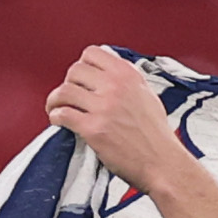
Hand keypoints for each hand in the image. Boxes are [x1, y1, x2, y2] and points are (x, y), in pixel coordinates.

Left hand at [46, 45, 188, 194]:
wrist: (162, 163)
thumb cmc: (156, 136)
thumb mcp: (147, 96)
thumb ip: (127, 81)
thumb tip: (108, 73)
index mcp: (128, 75)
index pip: (92, 54)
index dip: (82, 66)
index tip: (81, 79)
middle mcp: (115, 87)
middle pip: (74, 70)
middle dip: (68, 83)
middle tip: (68, 97)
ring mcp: (103, 108)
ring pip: (64, 91)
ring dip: (55, 100)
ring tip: (55, 108)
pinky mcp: (93, 129)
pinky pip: (63, 114)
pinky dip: (55, 116)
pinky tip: (58, 121)